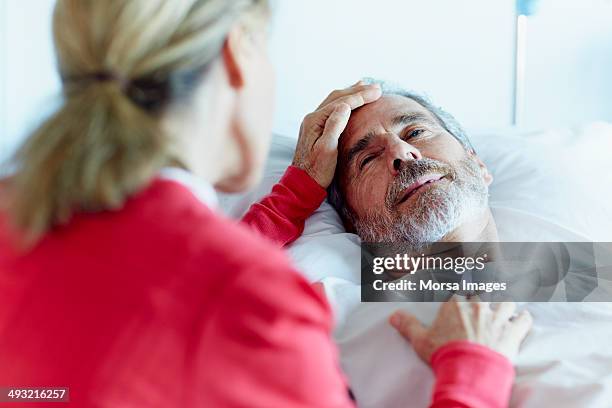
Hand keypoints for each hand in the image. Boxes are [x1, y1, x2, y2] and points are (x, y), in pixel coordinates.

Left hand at [292, 81, 381, 187]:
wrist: (302, 184)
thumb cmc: (316, 171)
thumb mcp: (327, 150)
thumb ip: (335, 126)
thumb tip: (345, 106)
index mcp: (315, 121)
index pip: (342, 103)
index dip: (361, 96)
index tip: (378, 92)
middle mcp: (312, 118)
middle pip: (338, 97)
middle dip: (358, 90)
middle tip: (377, 87)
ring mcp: (313, 123)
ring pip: (334, 101)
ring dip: (350, 93)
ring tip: (364, 86)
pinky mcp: (316, 129)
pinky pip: (332, 109)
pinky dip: (344, 102)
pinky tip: (350, 103)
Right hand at [389, 296, 531, 362]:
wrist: (469, 371)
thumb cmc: (444, 354)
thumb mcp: (420, 340)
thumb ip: (408, 325)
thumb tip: (393, 316)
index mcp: (455, 304)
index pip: (458, 291)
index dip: (460, 294)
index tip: (460, 294)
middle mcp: (478, 306)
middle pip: (483, 294)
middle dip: (483, 297)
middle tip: (482, 302)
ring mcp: (497, 317)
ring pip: (507, 301)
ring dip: (506, 304)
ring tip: (504, 307)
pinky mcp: (512, 331)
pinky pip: (524, 319)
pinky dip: (523, 320)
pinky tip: (521, 320)